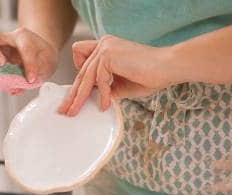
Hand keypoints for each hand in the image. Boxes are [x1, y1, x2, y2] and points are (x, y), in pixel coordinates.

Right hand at [0, 27, 57, 94]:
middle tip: (2, 66)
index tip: (31, 79)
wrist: (39, 53)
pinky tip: (1, 85)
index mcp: (24, 37)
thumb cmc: (42, 56)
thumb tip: (21, 85)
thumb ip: (37, 73)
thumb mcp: (48, 64)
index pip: (25, 47)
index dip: (29, 64)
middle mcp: (7, 40)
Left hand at [58, 35, 176, 115]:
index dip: (79, 77)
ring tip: (74, 112)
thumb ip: (104, 88)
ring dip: (79, 97)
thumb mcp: (120, 85)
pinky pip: (98, 80)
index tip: (74, 95)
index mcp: (106, 48)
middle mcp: (103, 44)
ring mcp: (105, 47)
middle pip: (80, 72)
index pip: (81, 59)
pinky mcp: (109, 54)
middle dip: (72, 94)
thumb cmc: (148, 76)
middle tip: (64, 110)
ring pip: (85, 77)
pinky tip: (106, 104)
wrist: (167, 68)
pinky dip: (102, 94)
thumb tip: (90, 100)